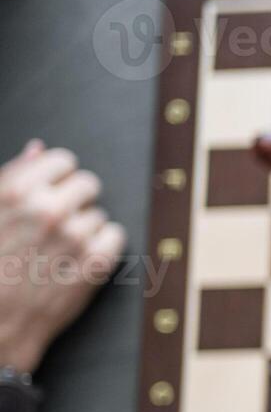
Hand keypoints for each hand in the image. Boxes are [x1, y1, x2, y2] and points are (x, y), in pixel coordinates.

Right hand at [0, 142, 125, 372]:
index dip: (57, 177)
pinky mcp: (95, 263)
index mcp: (16, 192)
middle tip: (57, 224)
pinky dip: (102, 245)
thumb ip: (13, 176)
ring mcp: (74, 236)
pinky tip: (78, 257)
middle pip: (88, 183)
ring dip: (84, 227)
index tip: (51, 193)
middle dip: (75, 199)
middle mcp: (47, 210)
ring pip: (99, 213)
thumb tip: (39, 148)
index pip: (62, 160)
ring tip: (58, 249)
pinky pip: (115, 235)